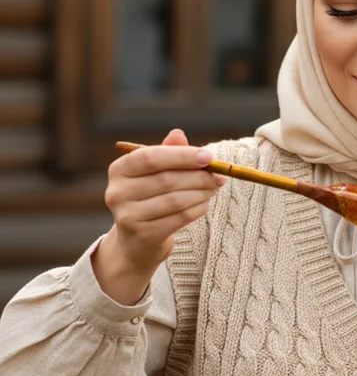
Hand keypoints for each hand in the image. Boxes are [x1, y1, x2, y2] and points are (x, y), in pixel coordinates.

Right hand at [92, 128, 226, 304]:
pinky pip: (180, 218)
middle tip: (219, 175)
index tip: (209, 156)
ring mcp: (128, 216)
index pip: (150, 157)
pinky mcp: (143, 235)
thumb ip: (167, 153)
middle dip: (198, 176)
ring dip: (201, 192)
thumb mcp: (155, 173)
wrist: (136, 242)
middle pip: (166, 179)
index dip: (182, 156)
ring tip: (214, 188)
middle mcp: (117, 193)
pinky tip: (204, 203)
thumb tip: (178, 134)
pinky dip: (198, 209)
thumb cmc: (150, 198)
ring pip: (175, 200)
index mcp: (119, 170)